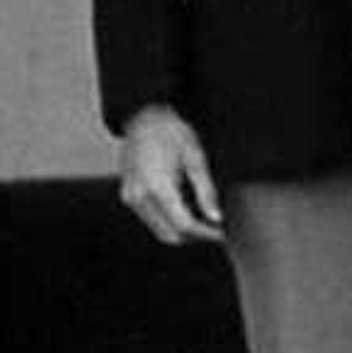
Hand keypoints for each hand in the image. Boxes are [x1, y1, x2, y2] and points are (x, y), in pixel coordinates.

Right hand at [117, 103, 224, 245]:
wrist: (143, 116)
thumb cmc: (171, 131)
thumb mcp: (195, 157)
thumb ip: (206, 191)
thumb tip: (216, 218)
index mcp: (157, 186)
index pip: (184, 225)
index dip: (206, 233)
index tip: (223, 233)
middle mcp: (139, 196)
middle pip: (170, 234)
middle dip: (195, 236)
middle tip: (216, 228)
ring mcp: (131, 198)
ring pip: (159, 230)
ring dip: (181, 230)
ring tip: (203, 219)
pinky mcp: (128, 196)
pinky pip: (151, 219)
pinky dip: (169, 221)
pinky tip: (185, 209)